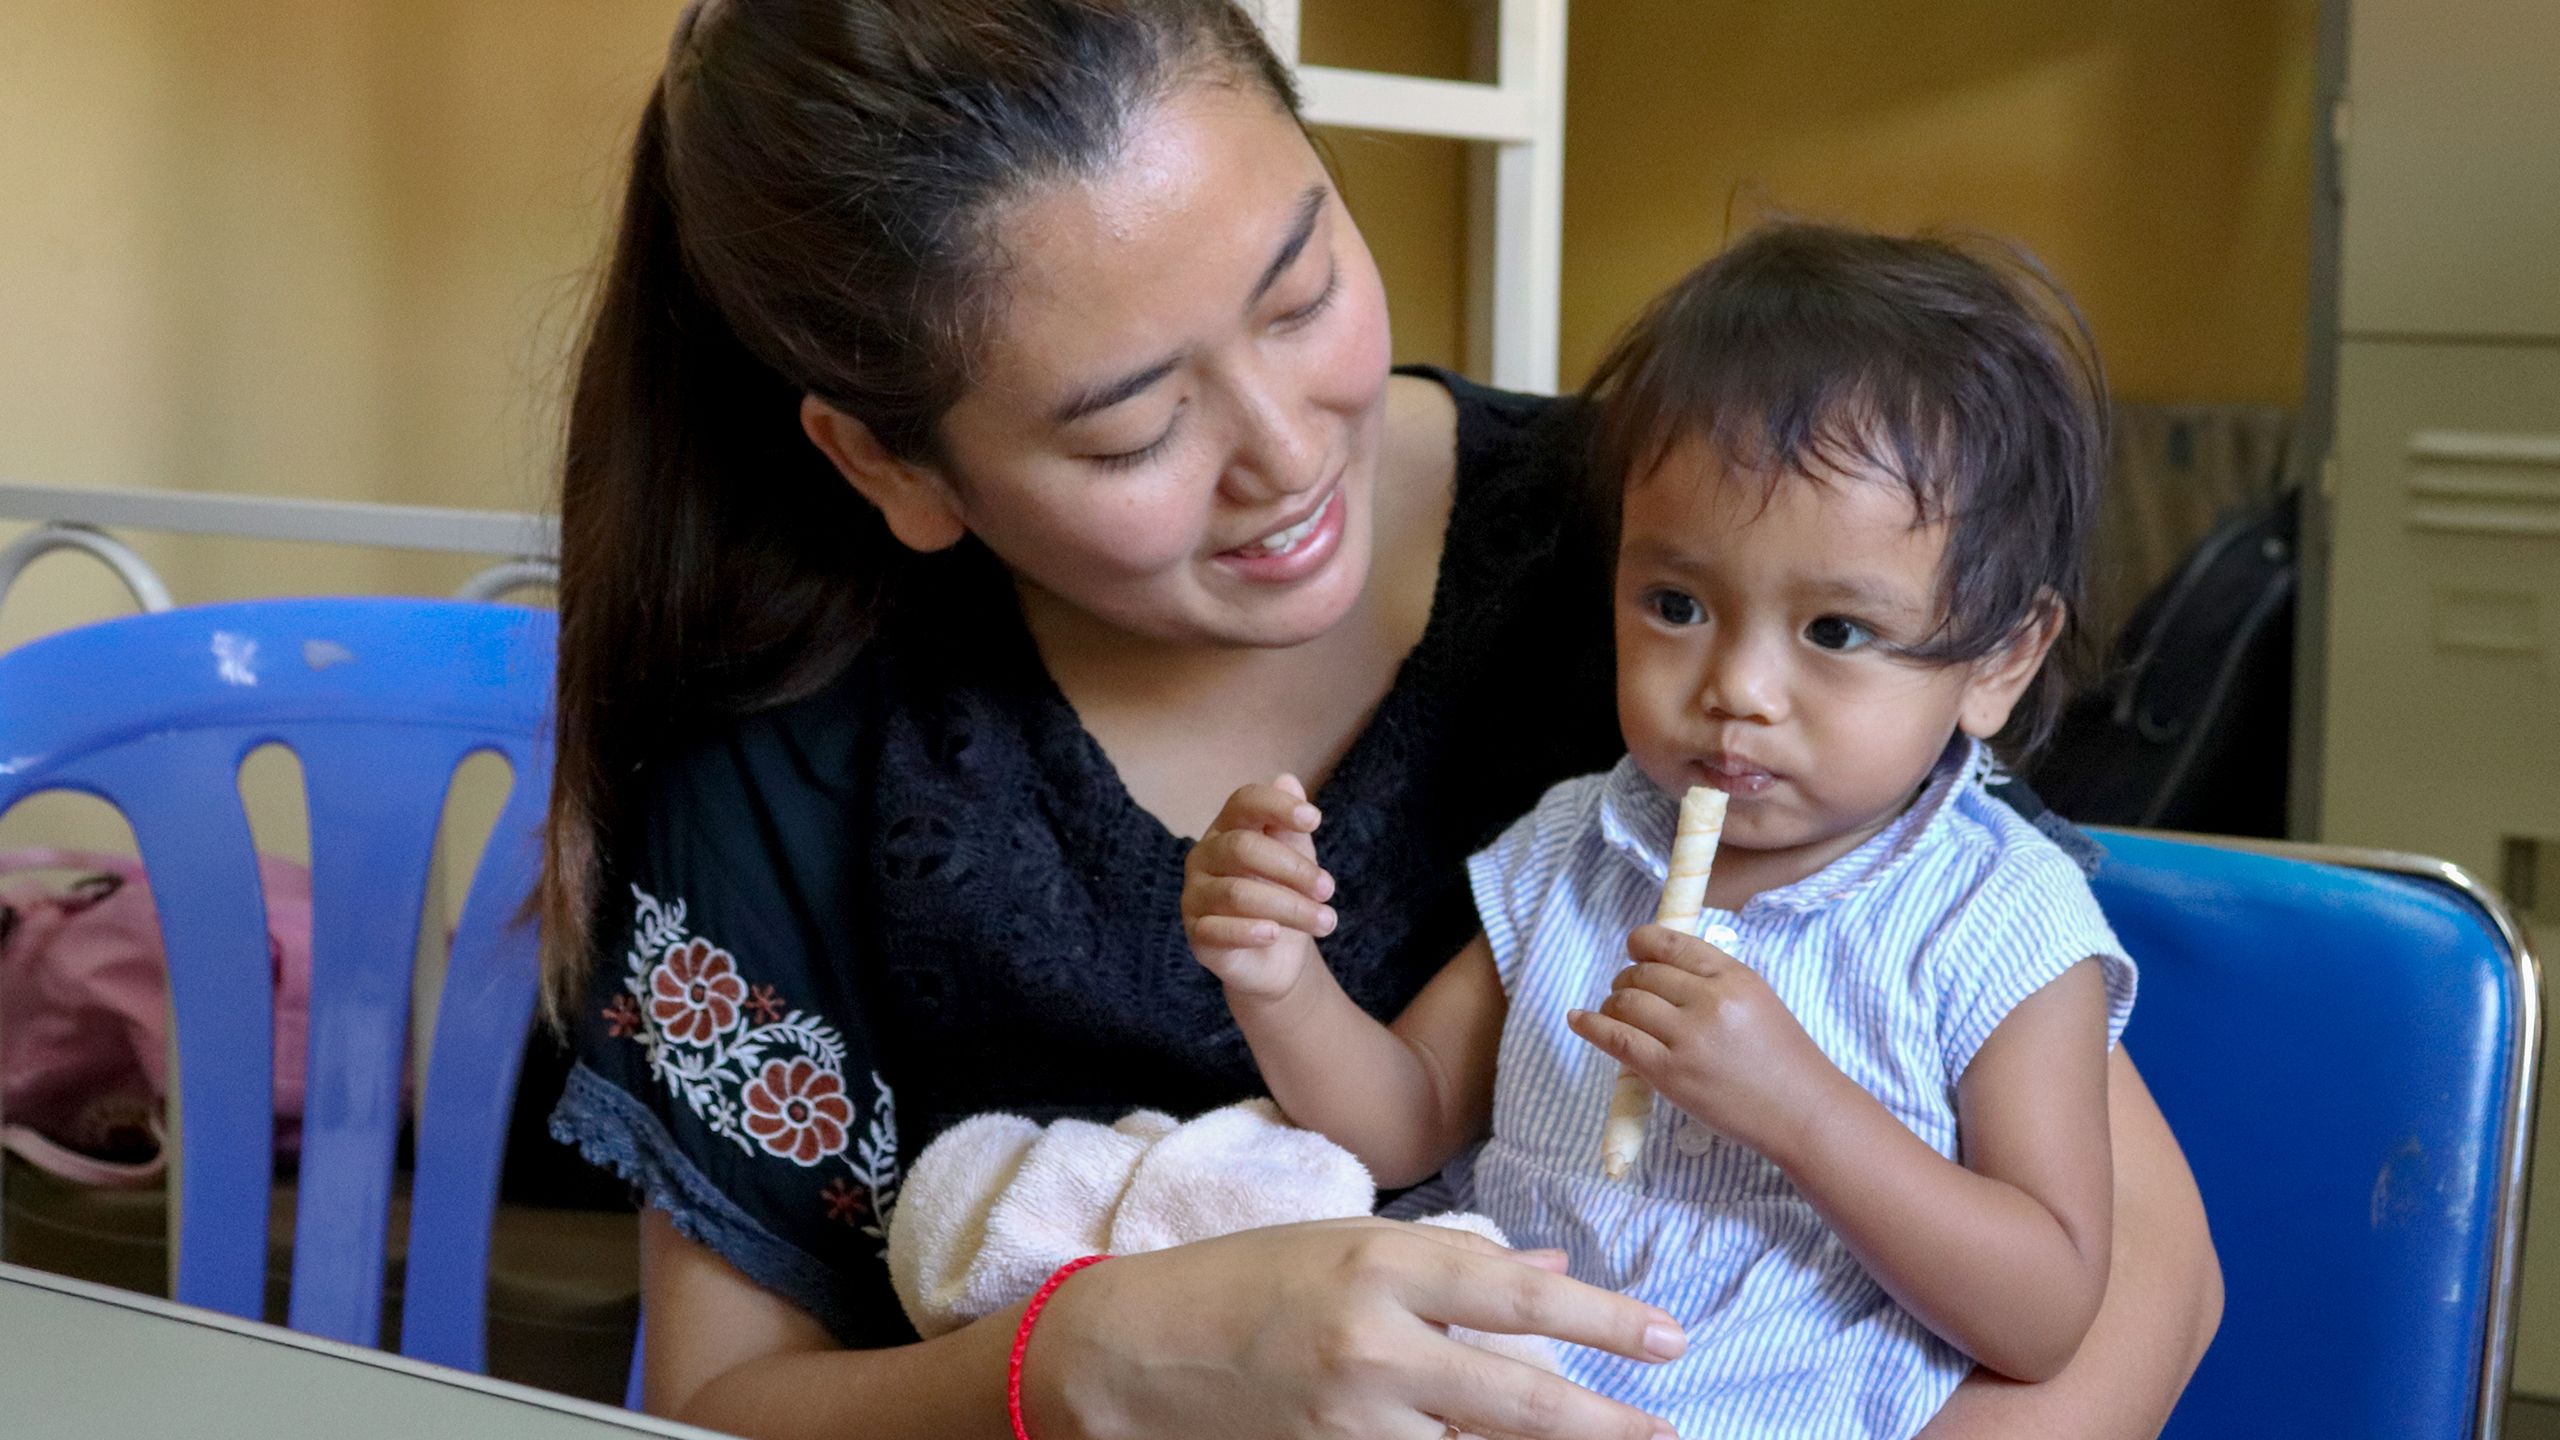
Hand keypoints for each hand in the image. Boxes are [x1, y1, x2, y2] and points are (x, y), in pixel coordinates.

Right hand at [1022, 1218, 1684, 1439]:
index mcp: (1381, 1264)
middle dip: (1604, 1420)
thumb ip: (1453, 1263)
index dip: (1603, 1318)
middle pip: (1518, 1394)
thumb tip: (1548, 1268)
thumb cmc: (1244, 1279)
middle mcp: (1374, 1342)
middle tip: (1666, 1429)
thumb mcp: (1348, 1243)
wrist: (1134, 1352)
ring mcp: (1352, 1417)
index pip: (1517, 1292)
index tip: (1669, 1337)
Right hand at [1183, 775, 1338, 1003]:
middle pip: (1244, 848)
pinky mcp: (1196, 934)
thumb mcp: (1296, 858)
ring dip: (1290, 908)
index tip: (1315, 819)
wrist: (1276, 956)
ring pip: (1237, 893)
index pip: (1244, 802)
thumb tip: (1288, 779)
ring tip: (1326, 921)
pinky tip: (1273, 934)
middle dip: (1293, 868)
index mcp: (1228, 828)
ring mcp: (1195, 895)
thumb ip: (1291, 826)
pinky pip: (1217, 930)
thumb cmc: (1284, 894)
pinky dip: (1248, 931)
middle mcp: (1204, 856)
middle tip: (1329, 889)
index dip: (1277, 805)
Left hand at [1567, 924, 1846, 1162]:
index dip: (1642, 942)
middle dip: (1628, 979)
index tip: (1633, 947)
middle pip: (1644, 974)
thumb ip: (1715, 981)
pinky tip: (1579, 1019)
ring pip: (1626, 1002)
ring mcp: (1687, 1038)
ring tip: (1615, 1012)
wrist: (1801, 1112)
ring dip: (1612, 1004)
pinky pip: (1616, 1039)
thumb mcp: (1758, 1000)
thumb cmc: (1785, 1060)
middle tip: (1628, 993)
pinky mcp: (1669, 1073)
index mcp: (1734, 977)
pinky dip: (1591, 1026)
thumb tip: (1663, 967)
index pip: (1672, 944)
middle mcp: (1708, 1001)